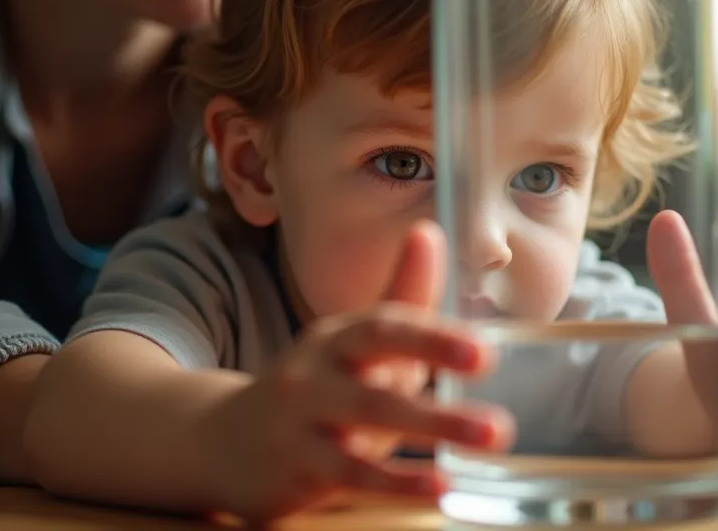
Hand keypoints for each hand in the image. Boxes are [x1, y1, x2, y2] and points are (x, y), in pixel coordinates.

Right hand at [202, 221, 512, 521]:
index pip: (385, 323)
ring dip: (432, 425)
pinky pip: (350, 475)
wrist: (224, 443)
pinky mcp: (295, 468)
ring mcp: (301, 419)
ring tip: (491, 437)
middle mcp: (315, 369)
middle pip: (375, 356)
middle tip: (493, 372)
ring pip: (366, 416)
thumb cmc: (317, 390)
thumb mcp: (357, 345)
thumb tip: (430, 231)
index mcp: (338, 337)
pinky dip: (396, 482)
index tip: (486, 350)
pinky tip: (439, 487)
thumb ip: (402, 298)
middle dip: (435, 360)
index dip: (435, 334)